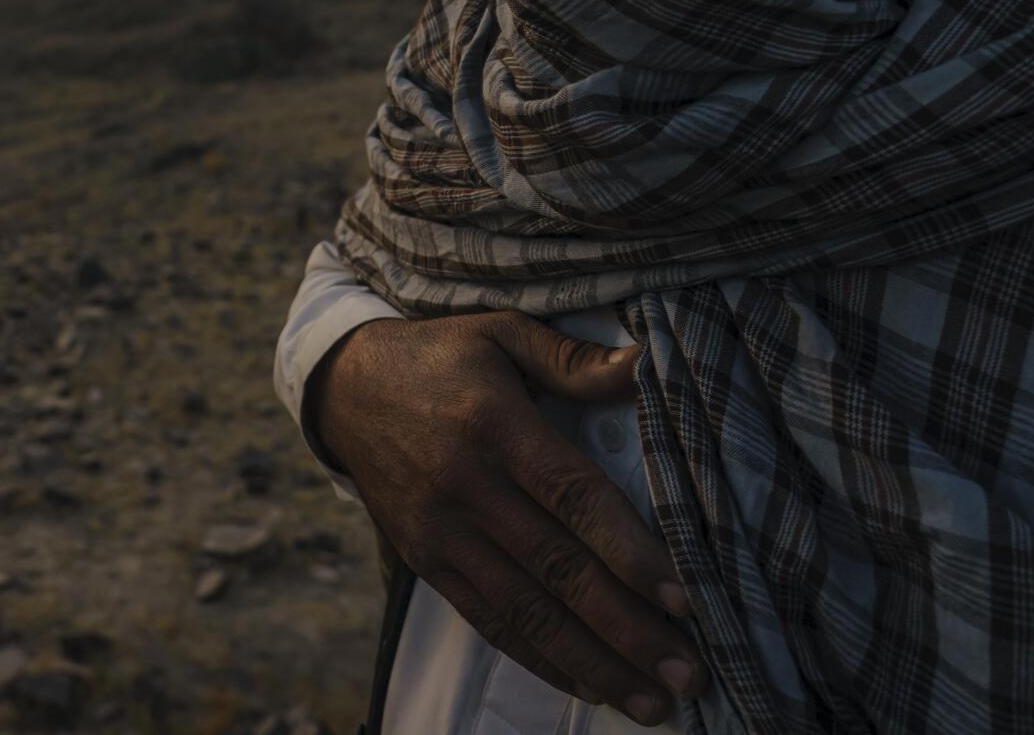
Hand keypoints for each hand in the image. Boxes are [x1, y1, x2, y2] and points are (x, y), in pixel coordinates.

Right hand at [309, 311, 705, 725]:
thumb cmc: (440, 357)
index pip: (572, 496)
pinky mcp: (424, 560)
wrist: (343, 388)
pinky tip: (591, 685)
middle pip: (557, 569)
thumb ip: (573, 359)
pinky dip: (541, 659)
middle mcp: (465, 485)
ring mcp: (440, 530)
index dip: (629, 550)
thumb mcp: (502, 334)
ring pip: (525, 610)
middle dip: (627, 629)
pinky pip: (488, 620)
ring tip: (654, 703)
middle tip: (690, 673)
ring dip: (594, 662)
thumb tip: (647, 366)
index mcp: (494, 425)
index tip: (685, 598)